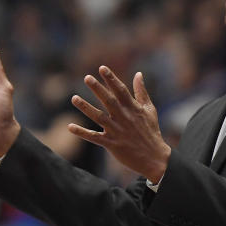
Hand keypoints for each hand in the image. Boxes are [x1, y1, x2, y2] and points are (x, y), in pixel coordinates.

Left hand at [68, 66, 170, 182]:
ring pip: (98, 117)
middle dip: (98, 89)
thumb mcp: (149, 109)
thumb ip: (141, 92)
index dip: (111, 79)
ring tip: (74, 98)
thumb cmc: (151, 131)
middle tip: (87, 78)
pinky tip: (70, 127)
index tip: (102, 68)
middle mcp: (124, 117)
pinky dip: (82, 132)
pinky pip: (94, 137)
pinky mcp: (111, 144)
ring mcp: (117, 131)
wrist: (154, 158)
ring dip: (86, 108)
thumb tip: (138, 74)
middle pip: (108, 101)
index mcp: (133, 108)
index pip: (121, 90)